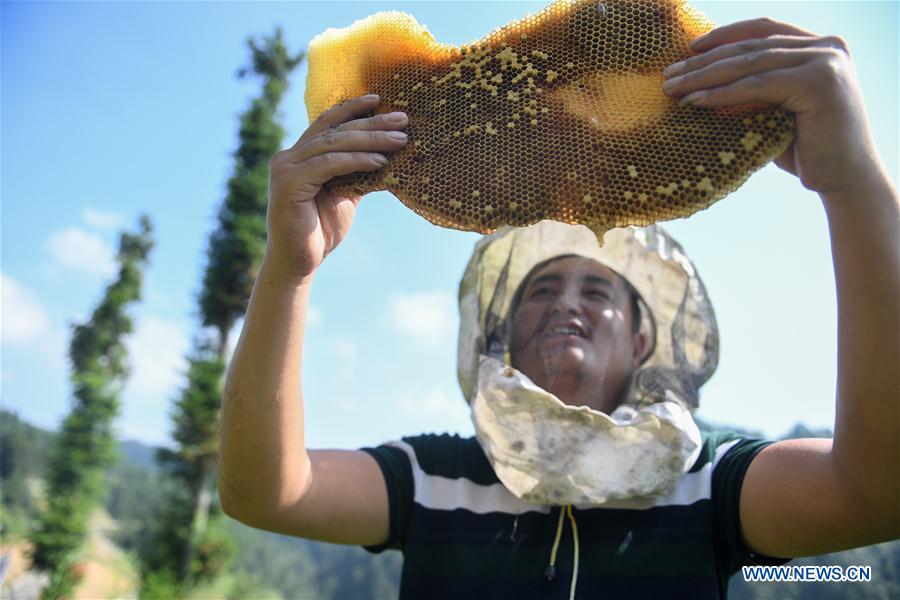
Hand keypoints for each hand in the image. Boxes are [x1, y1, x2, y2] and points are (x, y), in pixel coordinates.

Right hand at [264, 94, 408, 283]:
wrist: (300, 263)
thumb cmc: (321, 231)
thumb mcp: (346, 195)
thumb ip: (359, 172)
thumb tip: (389, 153)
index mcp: (299, 156)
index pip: (327, 123)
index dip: (351, 109)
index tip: (379, 99)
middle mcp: (288, 157)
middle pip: (335, 131)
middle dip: (371, 123)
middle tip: (402, 119)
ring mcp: (286, 169)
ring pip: (334, 144)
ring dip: (370, 140)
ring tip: (400, 139)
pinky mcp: (289, 184)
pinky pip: (329, 165)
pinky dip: (356, 160)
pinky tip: (380, 161)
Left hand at [662, 18, 880, 194]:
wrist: (844, 179)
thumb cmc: (807, 150)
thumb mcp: (776, 110)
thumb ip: (753, 90)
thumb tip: (701, 86)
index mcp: (820, 46)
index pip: (764, 30)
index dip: (725, 36)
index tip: (690, 49)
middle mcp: (827, 46)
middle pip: (752, 47)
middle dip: (705, 60)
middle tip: (669, 75)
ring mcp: (825, 61)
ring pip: (750, 64)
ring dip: (705, 76)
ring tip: (673, 88)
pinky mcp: (818, 82)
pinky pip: (757, 85)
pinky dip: (723, 93)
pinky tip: (696, 101)